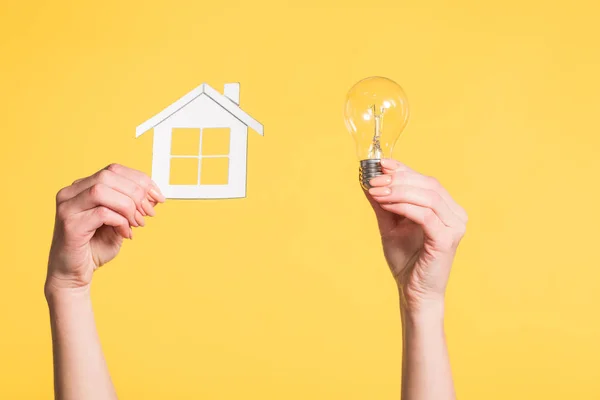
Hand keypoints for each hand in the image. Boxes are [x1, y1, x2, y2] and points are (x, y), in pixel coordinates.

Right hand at [46, 164, 165, 294]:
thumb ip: (133, 207)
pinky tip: (126, 234)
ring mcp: (68, 207)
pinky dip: (121, 221)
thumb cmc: (94, 248)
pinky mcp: (70, 224)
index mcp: (83, 187)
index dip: (140, 180)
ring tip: (138, 223)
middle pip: (108, 175)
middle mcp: (71, 193)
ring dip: (128, 206)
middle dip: (136, 192)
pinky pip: (102, 213)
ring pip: (102, 190)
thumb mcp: (121, 223)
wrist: (73, 275)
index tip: (158, 196)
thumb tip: (154, 196)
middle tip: (149, 212)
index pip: (114, 170)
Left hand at [366, 159, 466, 313]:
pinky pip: (424, 215)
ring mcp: (454, 226)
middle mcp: (455, 214)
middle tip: (373, 180)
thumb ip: (383, 203)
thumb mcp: (390, 225)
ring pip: (427, 196)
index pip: (426, 181)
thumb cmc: (405, 260)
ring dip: (398, 190)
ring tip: (375, 191)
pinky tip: (385, 203)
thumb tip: (367, 179)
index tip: (380, 164)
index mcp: (446, 209)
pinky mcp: (447, 239)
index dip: (404, 169)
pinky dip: (403, 206)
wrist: (413, 292)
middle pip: (428, 185)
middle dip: (398, 179)